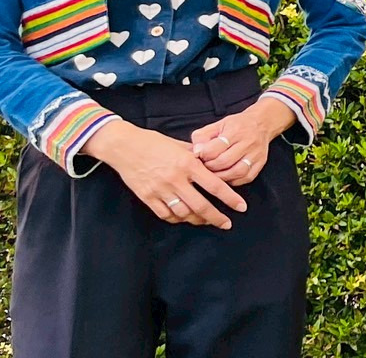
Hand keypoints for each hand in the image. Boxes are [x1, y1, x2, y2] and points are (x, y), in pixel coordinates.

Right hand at [86, 122, 247, 228]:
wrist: (124, 146)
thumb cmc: (154, 142)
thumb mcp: (180, 145)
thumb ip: (197, 156)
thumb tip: (213, 163)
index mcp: (188, 164)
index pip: (215, 186)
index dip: (230, 199)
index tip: (241, 207)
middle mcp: (176, 179)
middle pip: (201, 206)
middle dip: (216, 218)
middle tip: (227, 224)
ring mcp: (160, 190)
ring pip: (184, 213)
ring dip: (197, 220)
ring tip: (206, 220)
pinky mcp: (147, 197)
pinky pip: (165, 214)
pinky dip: (176, 218)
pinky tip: (184, 217)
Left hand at [191, 98, 290, 185]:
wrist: (261, 124)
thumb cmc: (237, 125)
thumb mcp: (217, 125)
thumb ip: (202, 136)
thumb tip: (196, 152)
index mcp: (235, 131)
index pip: (215, 148)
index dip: (203, 155)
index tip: (199, 156)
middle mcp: (248, 142)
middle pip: (225, 162)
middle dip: (210, 167)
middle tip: (205, 166)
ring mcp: (256, 154)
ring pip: (236, 172)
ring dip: (221, 177)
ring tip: (214, 173)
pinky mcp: (261, 163)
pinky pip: (245, 178)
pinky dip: (233, 180)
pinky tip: (226, 176)